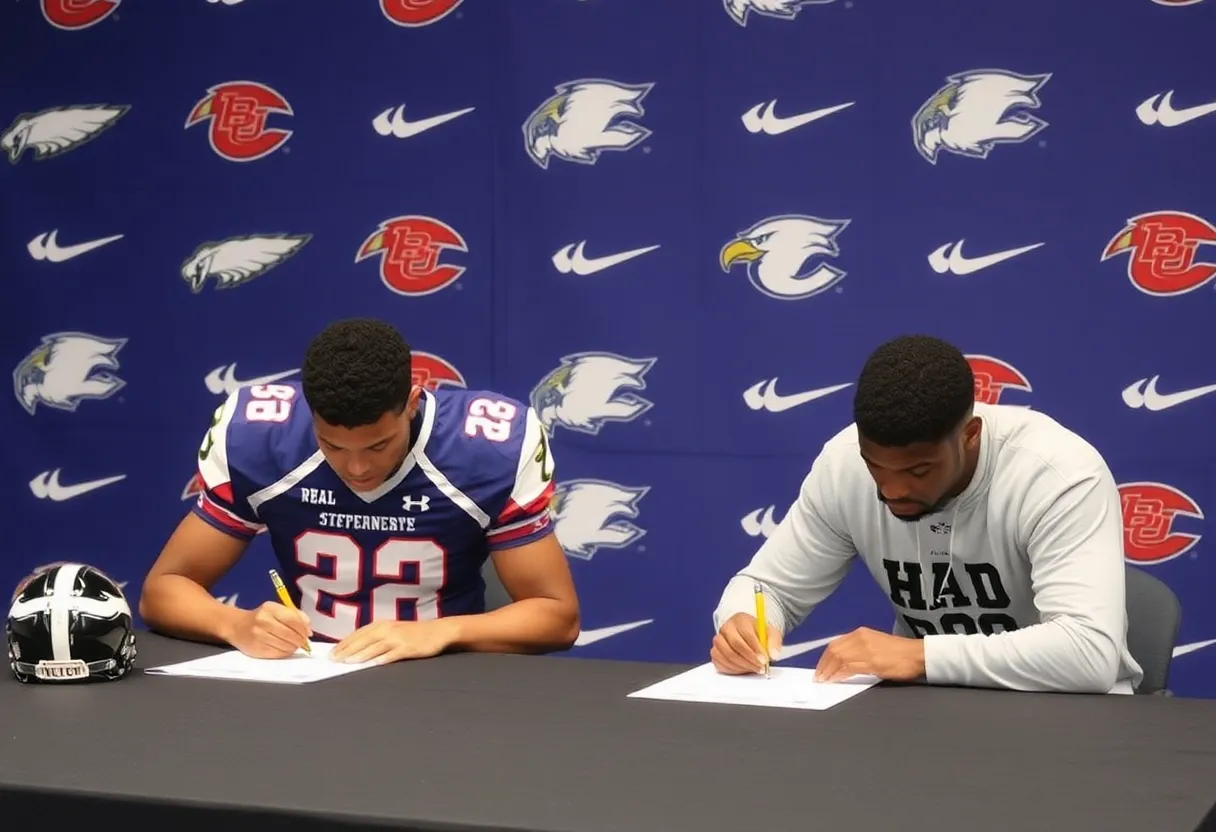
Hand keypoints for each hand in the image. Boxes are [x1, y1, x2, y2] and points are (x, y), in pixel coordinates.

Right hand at [229, 601, 311, 658]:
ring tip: (294, 645)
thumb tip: (309, 630)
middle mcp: (263, 621)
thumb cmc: (262, 617)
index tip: (308, 633)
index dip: (304, 629)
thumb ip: (295, 615)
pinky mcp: (256, 649)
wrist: (237, 626)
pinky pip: (277, 654)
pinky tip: (286, 649)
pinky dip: (286, 653)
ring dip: (294, 647)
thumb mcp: (277, 609)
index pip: (293, 620)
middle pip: (290, 634)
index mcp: (270, 609)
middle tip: (303, 642)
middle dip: (300, 640)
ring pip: (285, 646)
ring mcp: (258, 636)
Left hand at [330, 619, 457, 664]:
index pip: (357, 634)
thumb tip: (355, 650)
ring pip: (374, 648)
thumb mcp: (393, 630)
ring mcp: (397, 639)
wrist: (438, 631)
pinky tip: (372, 665)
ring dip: (359, 655)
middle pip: (362, 641)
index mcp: (381, 625)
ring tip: (346, 663)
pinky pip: (391, 655)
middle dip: (346, 650)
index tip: (331, 653)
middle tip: (332, 660)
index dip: (343, 644)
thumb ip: (376, 638)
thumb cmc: (413, 633)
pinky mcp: (407, 648)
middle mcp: (387, 630)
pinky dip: (381, 659)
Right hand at [710, 613, 783, 674]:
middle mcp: (726, 628)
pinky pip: (720, 663)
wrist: (746, 634)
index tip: (764, 660)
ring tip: (754, 669)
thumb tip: (774, 655)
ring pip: (727, 656)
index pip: (746, 635)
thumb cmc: (757, 634)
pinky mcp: (715, 652)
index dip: (756, 649)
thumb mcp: (770, 632)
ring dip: (742, 666)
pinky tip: (744, 669)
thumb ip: (774, 641)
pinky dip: (733, 669)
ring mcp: (718, 640)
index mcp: (740, 620)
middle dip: (749, 659)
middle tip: (760, 667)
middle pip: (735, 645)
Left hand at [814, 626, 924, 681]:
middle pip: (834, 651)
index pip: (835, 644)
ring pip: (839, 659)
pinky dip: (839, 674)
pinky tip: (835, 680)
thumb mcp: (875, 644)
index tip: (819, 668)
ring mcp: (866, 649)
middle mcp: (860, 638)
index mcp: (860, 633)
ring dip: (828, 671)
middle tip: (818, 677)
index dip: (824, 658)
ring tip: (824, 681)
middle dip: (823, 665)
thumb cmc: (899, 653)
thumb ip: (859, 649)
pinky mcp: (872, 662)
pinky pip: (849, 668)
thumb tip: (843, 661)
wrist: (918, 655)